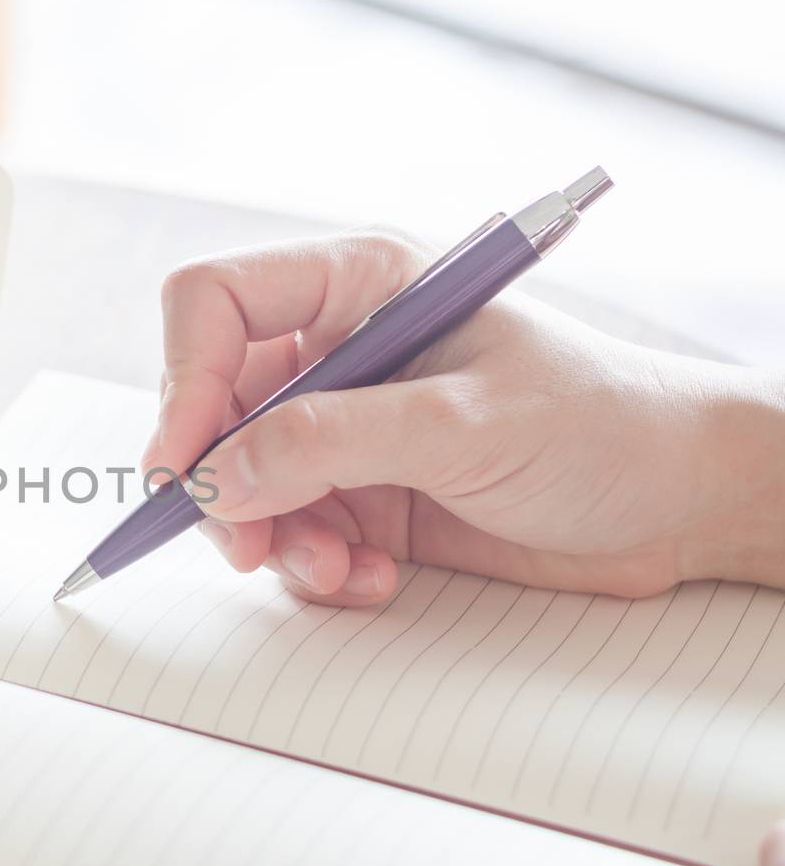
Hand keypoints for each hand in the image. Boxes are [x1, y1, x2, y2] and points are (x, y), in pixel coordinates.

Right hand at [142, 230, 784, 605]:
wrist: (682, 503)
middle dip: (221, 483)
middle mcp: (337, 352)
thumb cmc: (603, 424)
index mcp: (358, 286)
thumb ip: (330, 441)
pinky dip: (313, 567)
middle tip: (245, 546)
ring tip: (335, 569)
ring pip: (240, 482)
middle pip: (210, 405)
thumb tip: (217, 476)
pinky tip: (372, 579)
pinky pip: (287, 533)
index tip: (184, 468)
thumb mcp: (463, 423)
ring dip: (270, 538)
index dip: (183, 381)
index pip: (214, 305)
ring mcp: (343, 428)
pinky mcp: (360, 495)